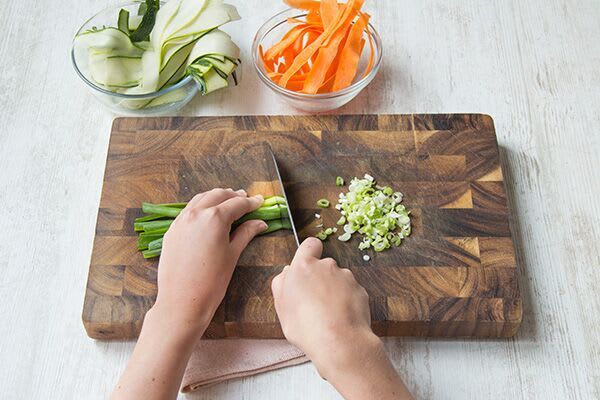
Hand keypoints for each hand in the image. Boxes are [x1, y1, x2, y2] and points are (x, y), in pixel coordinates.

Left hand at [152, 188, 266, 332]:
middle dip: (234, 196)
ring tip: (228, 203)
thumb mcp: (232, 255)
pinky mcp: (172, 230)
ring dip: (216, 197)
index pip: (237, 204)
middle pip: (218, 195)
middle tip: (246, 200)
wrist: (182, 301)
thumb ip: (246, 234)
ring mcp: (181, 220)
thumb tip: (259, 223)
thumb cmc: (211, 282)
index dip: (251, 203)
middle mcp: (196, 213)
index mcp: (215, 218)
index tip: (260, 202)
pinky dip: (201, 206)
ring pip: (201, 198)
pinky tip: (208, 214)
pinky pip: (188, 209)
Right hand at [271, 237, 373, 374]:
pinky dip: (347, 301)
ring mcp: (346, 277)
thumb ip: (282, 284)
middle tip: (314, 301)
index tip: (307, 266)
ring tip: (328, 314)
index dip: (309, 252)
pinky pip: (351, 292)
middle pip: (323, 266)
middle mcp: (327, 266)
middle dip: (320, 279)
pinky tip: (341, 318)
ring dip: (334, 291)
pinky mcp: (360, 290)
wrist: (339, 342)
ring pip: (338, 279)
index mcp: (304, 266)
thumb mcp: (282, 307)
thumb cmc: (306, 327)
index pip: (309, 244)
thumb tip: (287, 273)